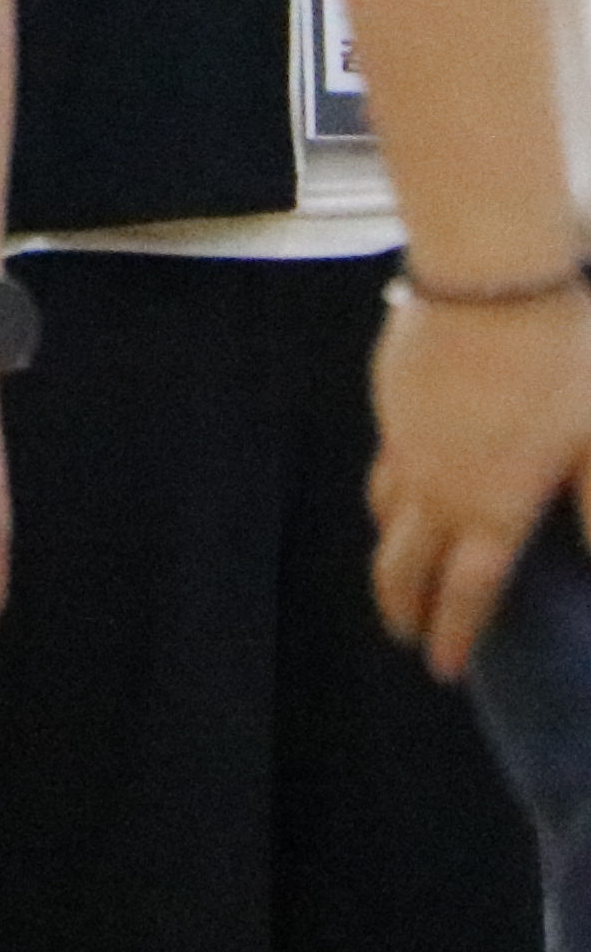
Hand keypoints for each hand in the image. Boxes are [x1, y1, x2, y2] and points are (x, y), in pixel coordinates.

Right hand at [375, 284, 590, 679]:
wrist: (493, 282)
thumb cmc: (567, 364)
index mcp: (493, 506)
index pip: (467, 591)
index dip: (455, 635)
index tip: (442, 670)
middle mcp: (438, 487)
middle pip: (402, 565)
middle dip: (401, 607)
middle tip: (405, 633)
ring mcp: (406, 444)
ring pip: (383, 515)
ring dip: (389, 552)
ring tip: (399, 567)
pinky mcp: (392, 405)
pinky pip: (385, 463)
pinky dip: (390, 493)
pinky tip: (405, 483)